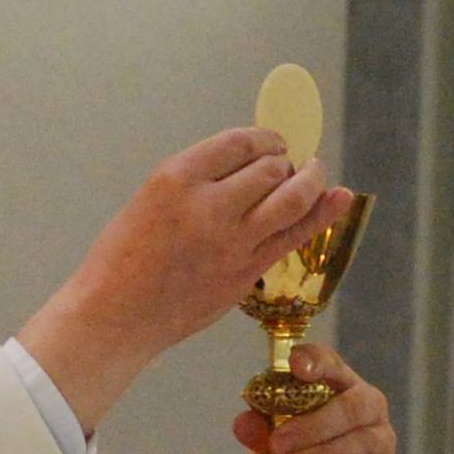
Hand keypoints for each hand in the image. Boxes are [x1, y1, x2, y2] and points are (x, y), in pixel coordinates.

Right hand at [18, 127, 348, 431]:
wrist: (115, 314)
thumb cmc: (123, 260)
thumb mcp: (150, 200)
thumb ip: (197, 183)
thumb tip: (245, 168)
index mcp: (177, 177)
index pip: (239, 143)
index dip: (266, 138)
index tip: (274, 141)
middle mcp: (209, 204)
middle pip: (271, 168)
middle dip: (285, 161)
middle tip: (288, 165)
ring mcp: (232, 241)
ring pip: (293, 198)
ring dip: (312, 180)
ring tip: (316, 172)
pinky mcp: (246, 273)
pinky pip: (294, 237)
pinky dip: (322, 214)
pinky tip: (338, 198)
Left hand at [236, 344, 398, 453]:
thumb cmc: (301, 453)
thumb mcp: (275, 441)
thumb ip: (261, 431)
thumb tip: (242, 422)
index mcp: (340, 387)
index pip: (331, 365)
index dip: (315, 361)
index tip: (295, 364)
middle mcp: (368, 411)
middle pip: (352, 407)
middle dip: (314, 424)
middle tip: (278, 444)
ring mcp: (381, 447)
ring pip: (363, 446)